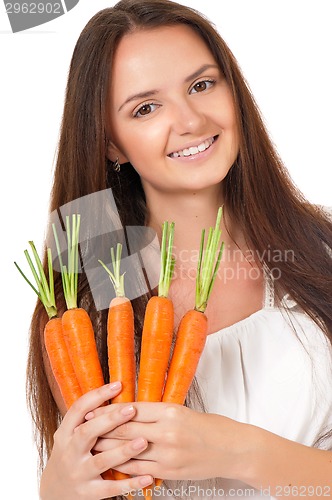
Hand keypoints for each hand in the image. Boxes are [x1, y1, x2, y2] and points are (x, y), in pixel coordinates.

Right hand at [39, 383, 152, 499]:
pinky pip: (111, 488)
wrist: (55, 492)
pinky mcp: (88, 493)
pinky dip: (130, 483)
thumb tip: (116, 390)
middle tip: (132, 410)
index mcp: (65, 433)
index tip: (117, 384)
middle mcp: (69, 452)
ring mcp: (78, 473)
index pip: (79, 409)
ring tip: (143, 442)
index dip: (97, 395)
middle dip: (110, 420)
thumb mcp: (72, 435)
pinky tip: (147, 477)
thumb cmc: (72, 454)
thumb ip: (89, 419)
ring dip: (123, 451)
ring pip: (101, 461)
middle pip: (87, 433)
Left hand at [92, 402, 248, 481]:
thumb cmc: (208, 426)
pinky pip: (139, 469)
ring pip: (128, 451)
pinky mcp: (170, 471)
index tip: (93, 409)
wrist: (232, 449)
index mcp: (169, 411)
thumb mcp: (182, 411)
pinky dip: (123, 466)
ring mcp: (168, 454)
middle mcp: (167, 431)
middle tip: (84, 426)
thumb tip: (130, 411)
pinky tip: (111, 464)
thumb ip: (156, 412)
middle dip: (102, 428)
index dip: (108, 410)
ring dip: (107, 449)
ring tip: (91, 445)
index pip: (131, 409)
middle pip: (125, 429)